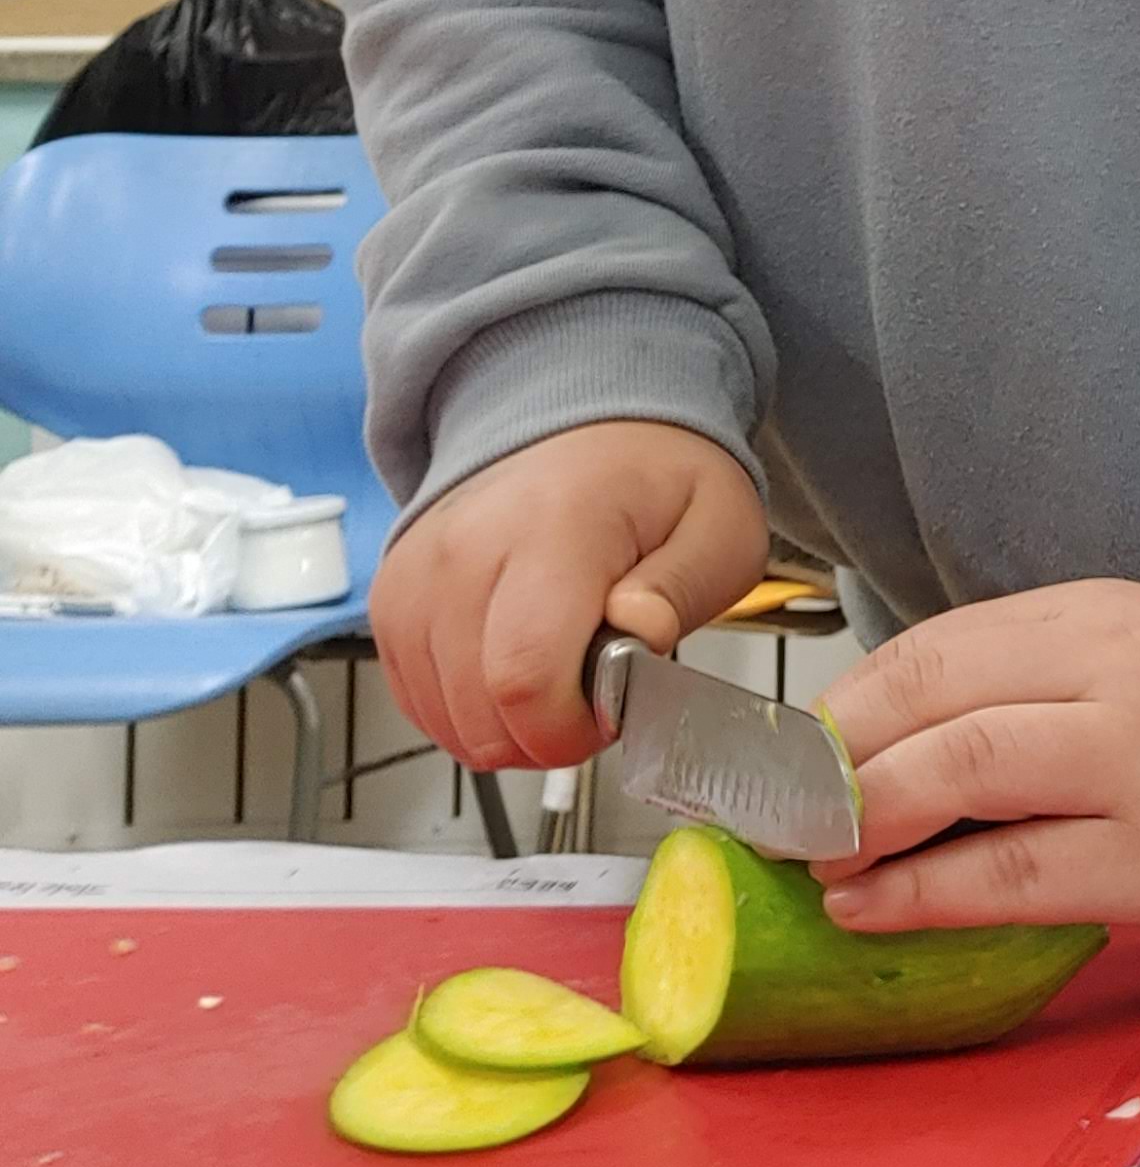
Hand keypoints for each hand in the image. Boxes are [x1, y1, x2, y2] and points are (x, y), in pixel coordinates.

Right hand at [371, 419, 766, 769]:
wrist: (587, 432)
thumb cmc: (655, 482)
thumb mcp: (720, 525)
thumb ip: (684, 587)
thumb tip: (639, 632)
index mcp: (555, 527)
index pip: (525, 676)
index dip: (569, 729)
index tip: (611, 711)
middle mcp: (466, 547)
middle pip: (479, 711)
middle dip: (546, 734)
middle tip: (594, 693)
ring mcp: (418, 574)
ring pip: (442, 716)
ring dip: (506, 725)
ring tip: (560, 672)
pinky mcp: (392, 597)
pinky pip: (416, 699)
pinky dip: (467, 709)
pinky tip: (515, 671)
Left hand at [811, 581, 1139, 952]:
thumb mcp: (1103, 666)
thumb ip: (997, 688)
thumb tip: (840, 750)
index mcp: (1095, 619)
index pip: (934, 650)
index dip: (836, 708)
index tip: (779, 759)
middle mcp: (1120, 679)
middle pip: (941, 703)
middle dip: (833, 767)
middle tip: (779, 819)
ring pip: (972, 774)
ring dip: (867, 822)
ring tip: (820, 861)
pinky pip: (1016, 875)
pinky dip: (923, 894)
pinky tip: (870, 908)